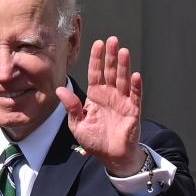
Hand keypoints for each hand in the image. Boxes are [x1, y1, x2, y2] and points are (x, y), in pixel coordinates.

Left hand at [55, 36, 143, 175]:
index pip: (95, 73)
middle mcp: (110, 95)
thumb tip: (59, 89)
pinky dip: (136, 86)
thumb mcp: (77, 124)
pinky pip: (136, 96)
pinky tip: (136, 75)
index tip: (97, 43)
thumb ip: (71, 106)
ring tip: (122, 51)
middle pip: (110, 72)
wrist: (111, 156)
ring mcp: (123, 101)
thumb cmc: (94, 140)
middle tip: (112, 40)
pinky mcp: (133, 111)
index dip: (96, 59)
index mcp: (95, 96)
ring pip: (124, 80)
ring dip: (123, 66)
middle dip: (110, 56)